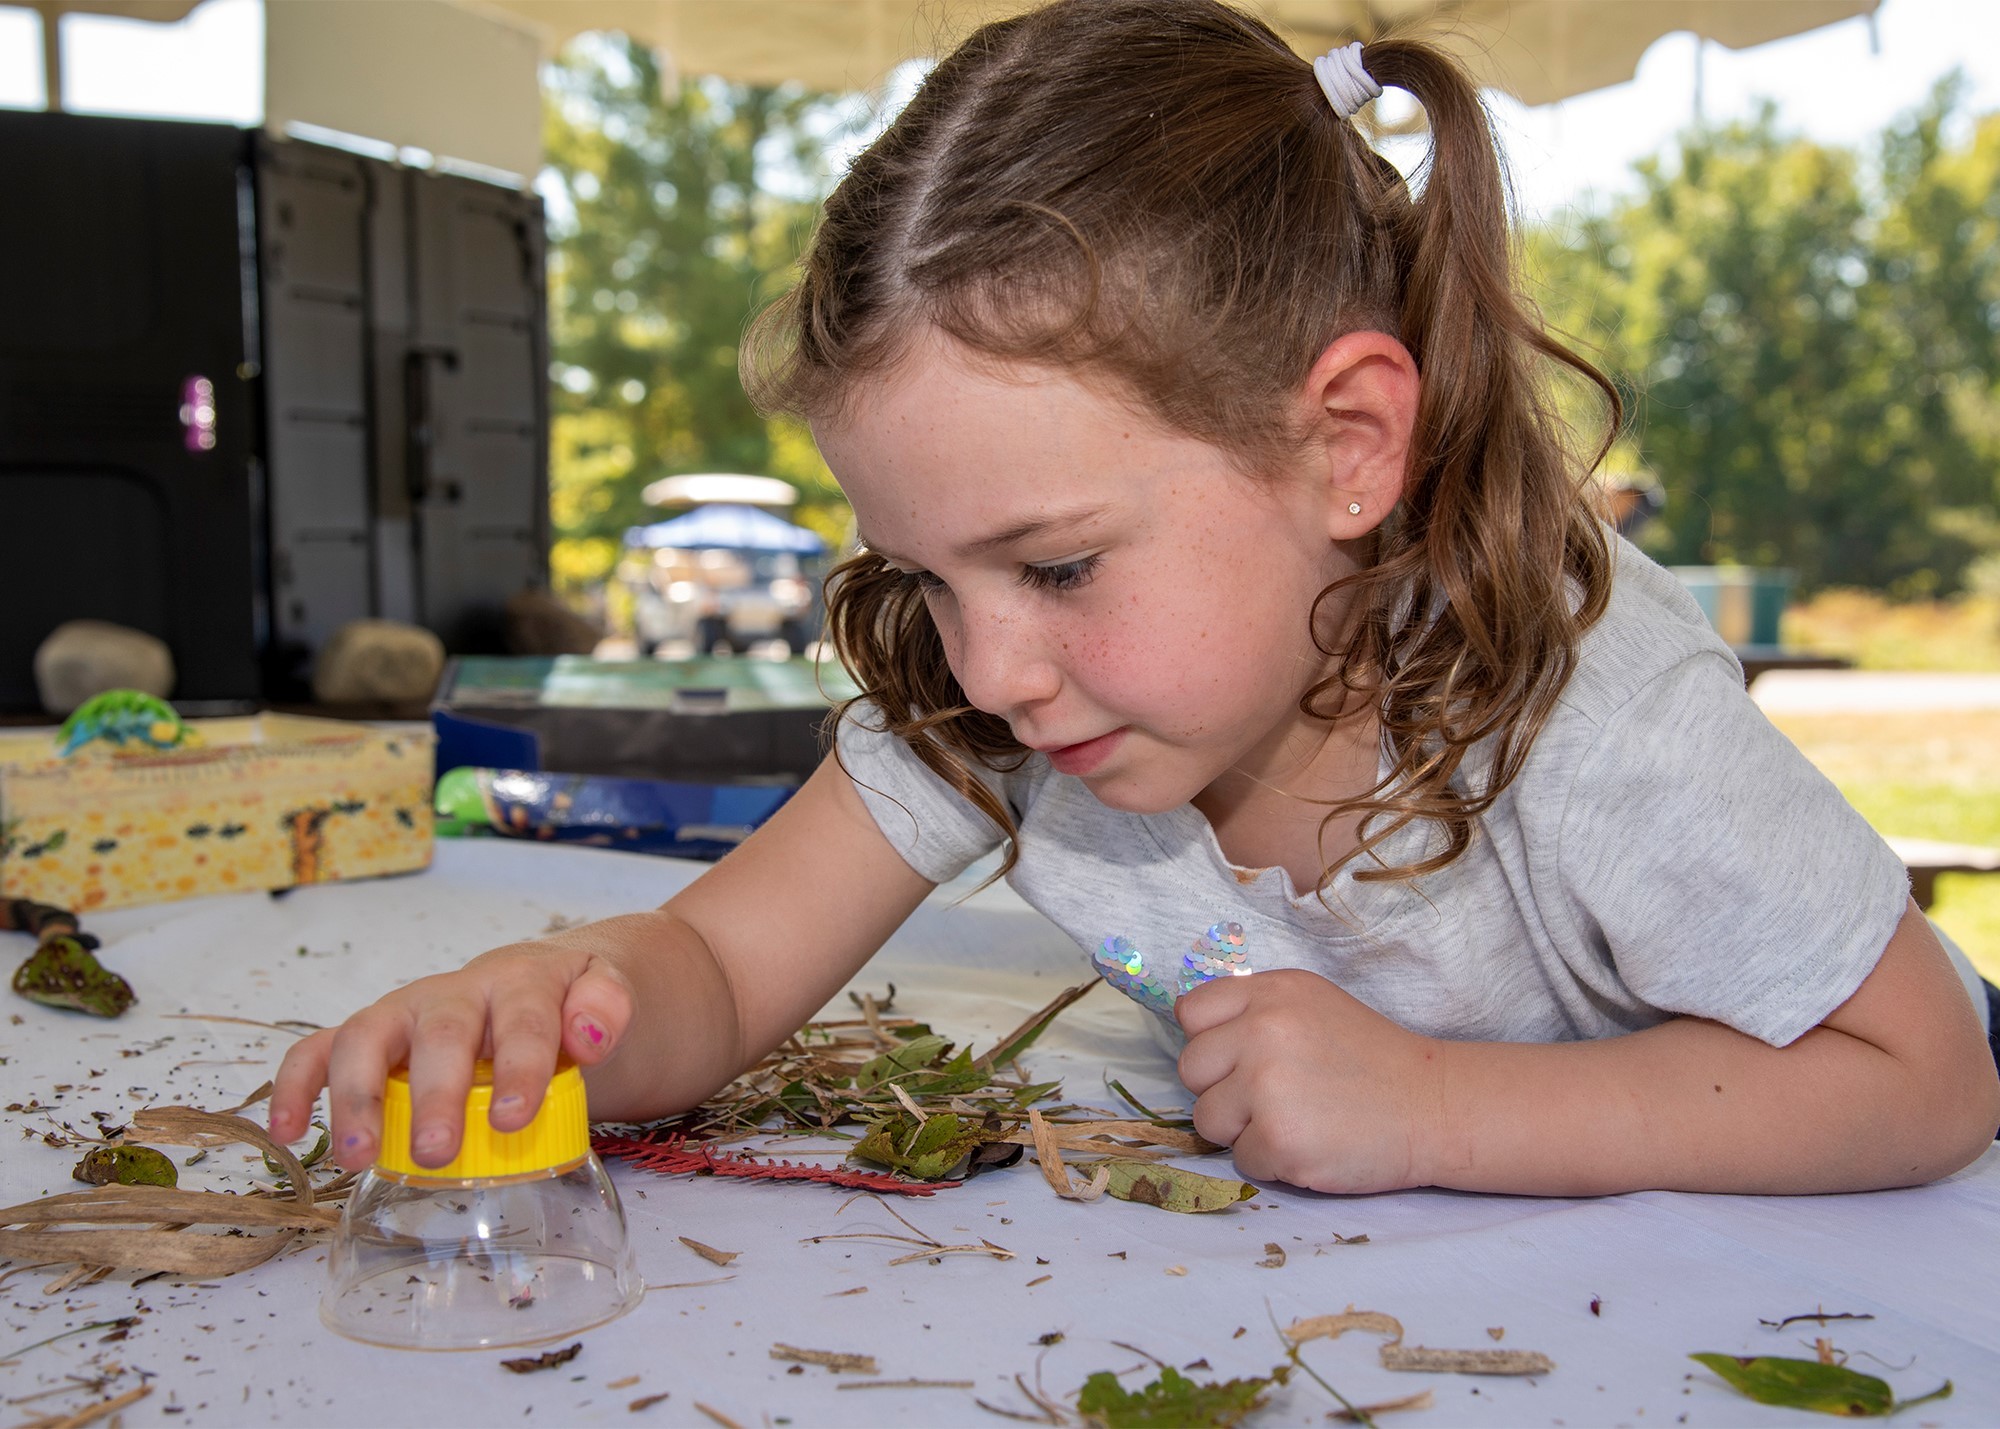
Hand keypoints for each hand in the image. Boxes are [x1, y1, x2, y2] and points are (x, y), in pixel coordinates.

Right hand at [269, 936, 635, 1172]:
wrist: (546, 980)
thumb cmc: (571, 1002)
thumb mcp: (607, 991)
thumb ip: (607, 1006)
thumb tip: (589, 1035)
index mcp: (520, 983)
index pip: (522, 1021)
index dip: (517, 1067)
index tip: (513, 1119)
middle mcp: (455, 993)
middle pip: (439, 1032)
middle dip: (433, 1093)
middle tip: (437, 1152)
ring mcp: (406, 1012)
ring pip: (366, 1037)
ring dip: (356, 1096)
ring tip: (358, 1157)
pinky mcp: (371, 1036)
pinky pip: (319, 1050)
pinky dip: (295, 1085)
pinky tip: (288, 1134)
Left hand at [1175, 968, 1445, 1193]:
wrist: (1433, 1106)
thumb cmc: (1369, 1059)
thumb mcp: (1312, 1005)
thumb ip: (1254, 1010)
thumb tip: (1194, 1030)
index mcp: (1270, 993)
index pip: (1191, 1012)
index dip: (1211, 1041)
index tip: (1241, 1057)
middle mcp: (1263, 1031)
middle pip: (1191, 1070)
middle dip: (1222, 1089)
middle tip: (1276, 1095)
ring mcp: (1268, 1087)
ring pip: (1207, 1120)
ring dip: (1243, 1130)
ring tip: (1296, 1119)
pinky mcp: (1279, 1140)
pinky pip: (1241, 1160)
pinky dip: (1272, 1161)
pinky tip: (1312, 1144)